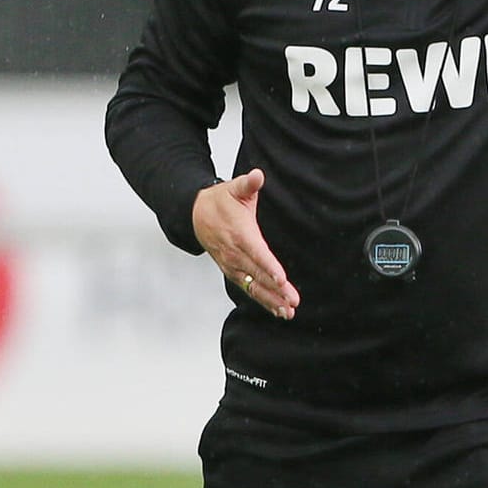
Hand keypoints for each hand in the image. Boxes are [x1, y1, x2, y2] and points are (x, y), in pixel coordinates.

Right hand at [192, 168, 299, 319]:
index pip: (257, 253)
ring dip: (270, 300)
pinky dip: (262, 300)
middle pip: (257, 275)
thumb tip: (257, 175)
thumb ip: (248, 184)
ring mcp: (232, 265)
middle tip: (293, 302)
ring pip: (253, 286)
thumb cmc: (220, 200)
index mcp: (239, 234)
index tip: (282, 279)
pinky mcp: (231, 271)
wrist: (195, 214)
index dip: (269, 267)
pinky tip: (278, 309)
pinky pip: (248, 288)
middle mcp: (235, 254)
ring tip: (288, 311)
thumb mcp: (234, 188)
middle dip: (275, 290)